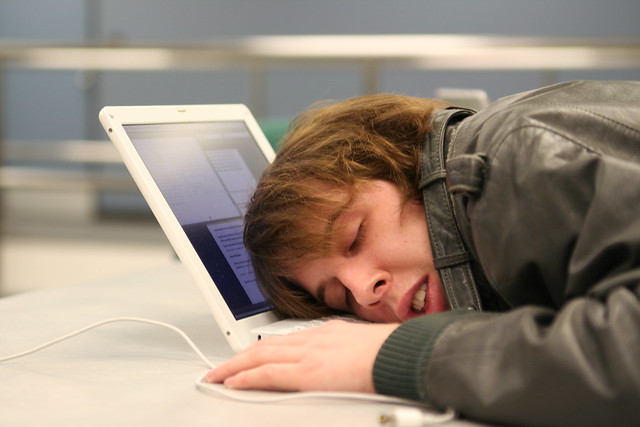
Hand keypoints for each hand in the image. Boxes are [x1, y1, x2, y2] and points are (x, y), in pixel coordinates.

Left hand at [204, 320, 398, 392]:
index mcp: (325, 333)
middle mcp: (312, 339)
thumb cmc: (391, 351)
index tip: (248, 355)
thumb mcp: (363, 343)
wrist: (401, 353)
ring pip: (260, 356)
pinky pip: (268, 373)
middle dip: (239, 357)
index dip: (261, 348)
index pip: (283, 339)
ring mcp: (308, 353)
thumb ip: (345, 350)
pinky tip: (234, 383)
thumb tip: (341, 360)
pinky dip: (247, 377)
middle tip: (220, 367)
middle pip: (265, 344)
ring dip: (234, 366)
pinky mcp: (308, 372)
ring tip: (217, 376)